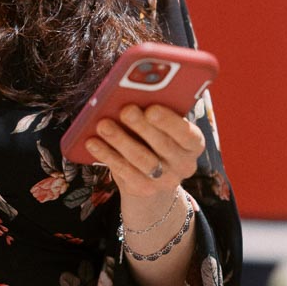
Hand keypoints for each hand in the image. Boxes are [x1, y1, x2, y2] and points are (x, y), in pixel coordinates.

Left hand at [84, 104, 203, 201]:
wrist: (153, 179)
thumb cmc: (155, 139)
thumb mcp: (162, 127)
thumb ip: (155, 113)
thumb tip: (131, 96)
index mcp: (193, 144)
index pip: (187, 133)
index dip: (169, 122)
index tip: (151, 108)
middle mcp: (184, 165)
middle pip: (163, 145)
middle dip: (142, 126)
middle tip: (125, 110)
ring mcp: (164, 180)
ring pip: (141, 160)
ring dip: (120, 140)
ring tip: (103, 124)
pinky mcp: (143, 189)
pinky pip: (124, 171)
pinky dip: (107, 155)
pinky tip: (92, 142)